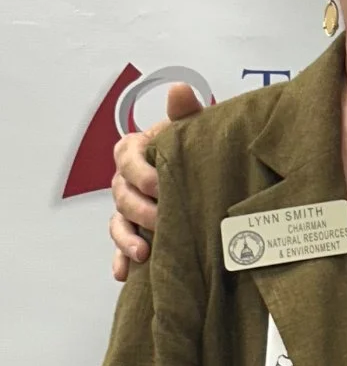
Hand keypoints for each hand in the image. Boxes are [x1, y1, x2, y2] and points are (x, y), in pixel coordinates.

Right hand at [109, 82, 201, 279]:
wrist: (209, 172)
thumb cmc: (195, 149)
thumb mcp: (193, 130)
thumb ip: (185, 113)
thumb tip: (179, 91)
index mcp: (137, 150)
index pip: (125, 156)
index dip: (139, 171)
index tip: (159, 185)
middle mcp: (127, 179)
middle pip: (121, 194)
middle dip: (139, 209)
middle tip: (162, 220)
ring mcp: (129, 207)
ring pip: (118, 222)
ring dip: (127, 238)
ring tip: (143, 253)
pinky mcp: (135, 231)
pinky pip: (120, 246)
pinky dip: (121, 260)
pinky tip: (124, 274)